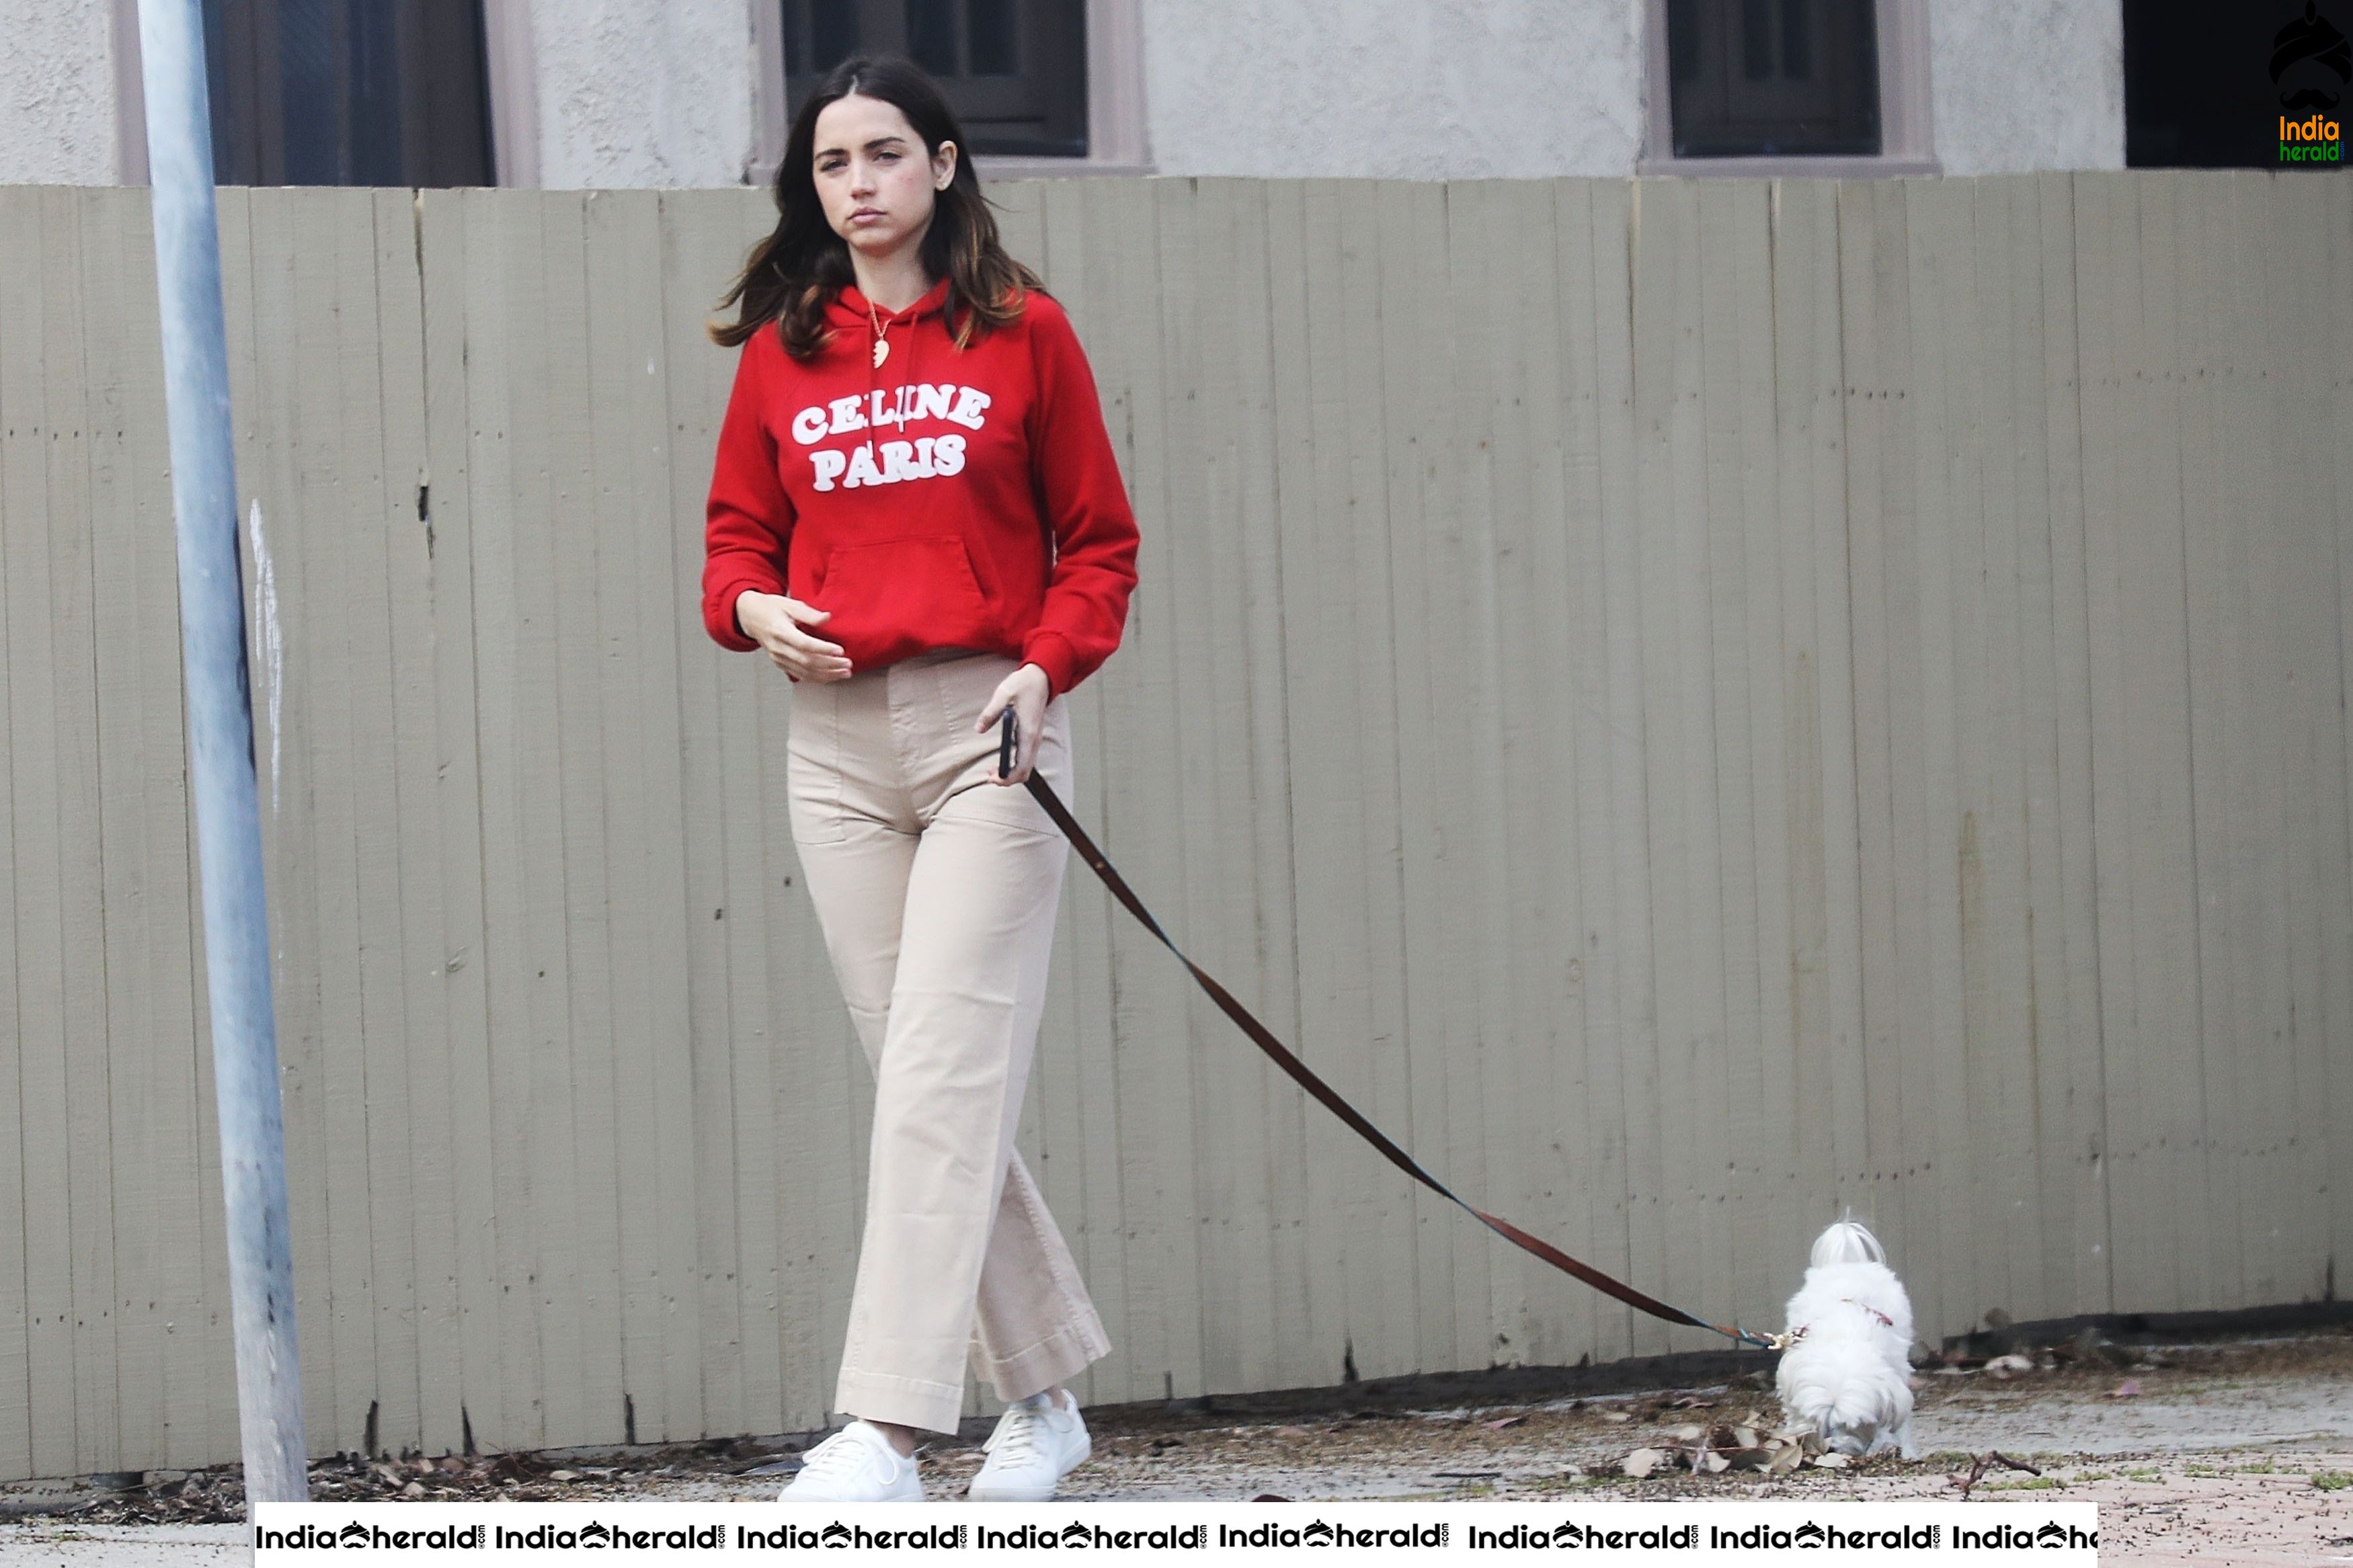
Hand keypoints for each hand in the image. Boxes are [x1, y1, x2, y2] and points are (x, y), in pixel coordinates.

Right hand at [737, 590, 850, 681]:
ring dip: (827, 675)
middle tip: (848, 664)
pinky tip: (831, 677)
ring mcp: (778, 658)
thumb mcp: (789, 603)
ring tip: (845, 673)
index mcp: (780, 631)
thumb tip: (827, 618)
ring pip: (804, 672)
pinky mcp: (780, 664)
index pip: (804, 644)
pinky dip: (817, 678)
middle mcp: (778, 648)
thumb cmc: (771, 608)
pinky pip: (800, 675)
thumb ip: (809, 613)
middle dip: (830, 665)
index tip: (840, 651)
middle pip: (806, 662)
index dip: (823, 649)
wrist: (750, 617)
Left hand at [975, 662, 1050, 784]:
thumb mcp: (1003, 694)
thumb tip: (978, 729)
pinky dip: (1014, 766)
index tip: (992, 777)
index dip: (1007, 778)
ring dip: (1010, 773)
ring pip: (1026, 768)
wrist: (1040, 678)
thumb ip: (990, 713)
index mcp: (1028, 733)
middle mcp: (1034, 740)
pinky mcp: (1032, 737)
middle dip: (1007, 779)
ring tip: (992, 770)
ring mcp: (1034, 739)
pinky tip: (1002, 761)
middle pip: (1025, 772)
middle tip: (989, 775)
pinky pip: (1026, 760)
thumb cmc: (1023, 685)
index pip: (1022, 767)